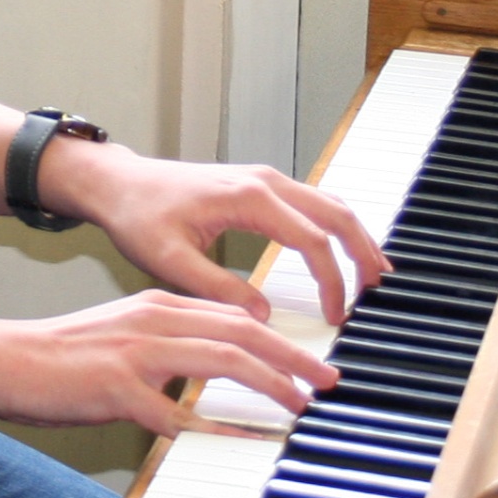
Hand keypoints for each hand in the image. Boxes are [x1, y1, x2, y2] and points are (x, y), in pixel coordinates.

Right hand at [0, 288, 339, 434]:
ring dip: (270, 384)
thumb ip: (167, 344)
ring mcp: (137, 355)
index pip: (234, 315)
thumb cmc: (62, 356)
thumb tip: (214, 368)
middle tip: (326, 380)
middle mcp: (154, 322)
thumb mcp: (123, 335)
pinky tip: (243, 443)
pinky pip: (180, 414)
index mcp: (157, 306)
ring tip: (300, 406)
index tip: (310, 360)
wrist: (5, 359)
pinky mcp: (118, 390)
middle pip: (241, 332)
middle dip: (292, 357)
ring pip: (222, 362)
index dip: (279, 338)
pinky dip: (218, 429)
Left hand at [38, 143, 387, 326]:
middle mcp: (263, 182)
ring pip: (329, 203)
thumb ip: (217, 289)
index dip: (331, 281)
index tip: (336, 316)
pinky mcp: (259, 186)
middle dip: (363, 252)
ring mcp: (263, 179)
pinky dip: (334, 226)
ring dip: (355, 236)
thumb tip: (262, 317)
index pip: (311, 240)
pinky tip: (341, 251)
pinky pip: (311, 203)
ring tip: (373, 275)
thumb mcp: (169, 261)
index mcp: (248, 198)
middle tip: (378, 293)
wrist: (119, 185)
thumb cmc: (138, 217)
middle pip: (335, 213)